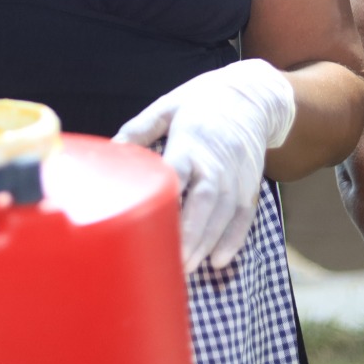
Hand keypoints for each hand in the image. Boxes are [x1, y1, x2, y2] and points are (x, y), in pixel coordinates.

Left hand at [114, 60, 296, 272]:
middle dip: (190, 234)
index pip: (178, 170)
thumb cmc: (201, 101)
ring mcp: (237, 175)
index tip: (150, 220)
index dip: (166, 196)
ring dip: (207, 244)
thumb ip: (139, 129)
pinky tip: (218, 261)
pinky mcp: (250, 184)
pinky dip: (233, 240)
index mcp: (191, 139)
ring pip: (223, 214)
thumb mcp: (167, 105)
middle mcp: (216, 160)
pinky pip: (244, 217)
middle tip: (172, 263)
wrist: (252, 95)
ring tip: (187, 269)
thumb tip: (111, 151)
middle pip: (204, 200)